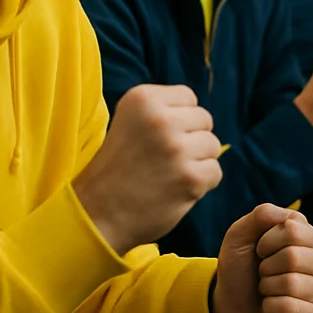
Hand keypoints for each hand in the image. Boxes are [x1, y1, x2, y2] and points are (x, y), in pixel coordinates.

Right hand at [74, 85, 222, 253]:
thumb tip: (199, 114)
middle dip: (191, 138)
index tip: (158, 137)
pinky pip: (215, 172)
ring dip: (197, 161)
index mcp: (142, 99)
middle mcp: (160, 119)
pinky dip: (201, 183)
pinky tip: (177, 189)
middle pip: (204, 119)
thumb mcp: (129, 122)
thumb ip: (162, 110)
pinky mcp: (190, 178)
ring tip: (170, 173)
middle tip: (165, 159)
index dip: (179, 119)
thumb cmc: (116, 168)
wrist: (97, 215)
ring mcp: (176, 149)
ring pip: (213, 145)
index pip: (188, 97)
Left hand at [211, 205, 312, 312]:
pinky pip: (297, 311)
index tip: (258, 250)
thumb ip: (262, 215)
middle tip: (261, 273)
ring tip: (265, 290)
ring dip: (267, 288)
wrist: (228, 305)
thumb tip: (288, 217)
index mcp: (305, 236)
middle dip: (266, 266)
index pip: (294, 230)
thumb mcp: (239, 235)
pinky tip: (270, 308)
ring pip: (293, 284)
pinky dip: (273, 309)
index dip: (268, 241)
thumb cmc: (239, 268)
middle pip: (294, 257)